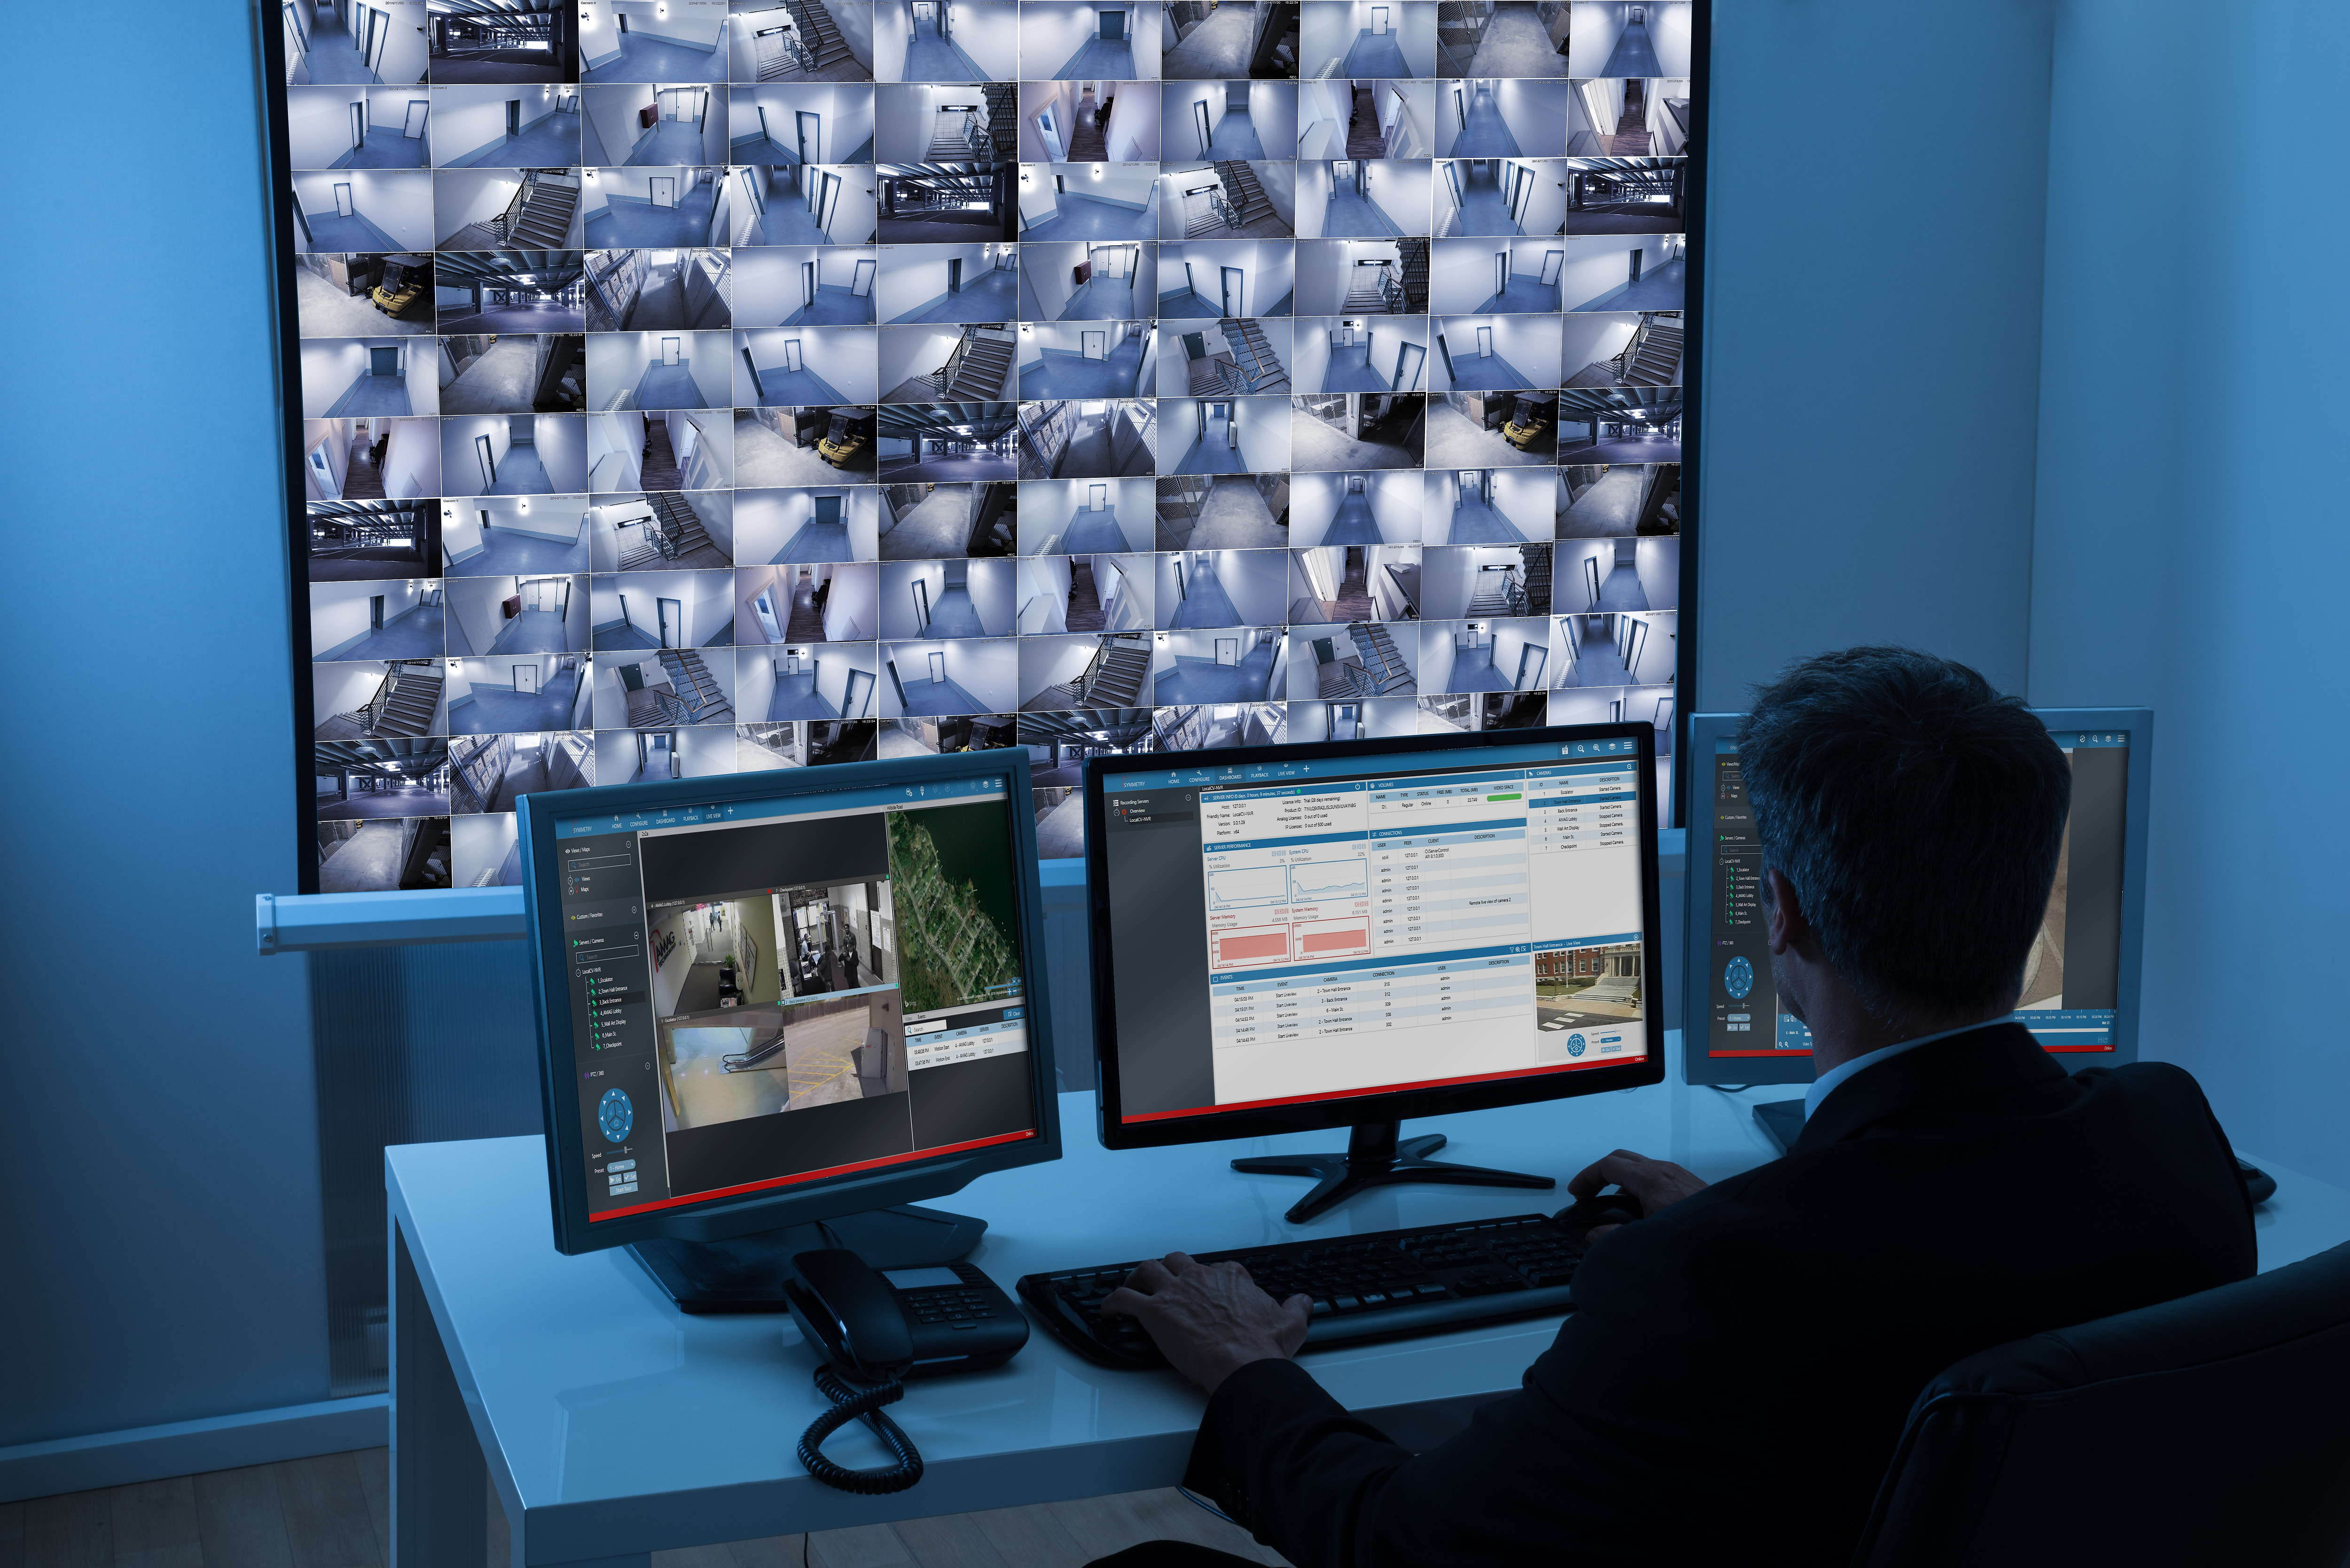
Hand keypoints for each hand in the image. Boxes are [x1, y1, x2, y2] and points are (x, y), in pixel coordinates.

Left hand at [1099, 1252, 1311, 1394]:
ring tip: (1133, 1287)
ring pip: (1148, 1270)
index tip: (1205, 1291)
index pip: (1215, 1269)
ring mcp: (1175, 1292)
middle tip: (1165, 1284)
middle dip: (1170, 1270)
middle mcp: (1200, 1278)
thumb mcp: (1290, 1324)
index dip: (1208, 1279)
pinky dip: (1111, 1303)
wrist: (1242, 1363)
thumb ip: (1296, 1309)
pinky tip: (1107, 1311)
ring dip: (1138, 1277)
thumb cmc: (1261, 1346)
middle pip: (1177, 1261)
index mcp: (1230, 1278)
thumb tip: (1305, 1302)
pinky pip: (1124, 1299)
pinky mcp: (1155, 1312)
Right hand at [1566, 1148, 1707, 1236]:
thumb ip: (1614, 1236)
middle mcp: (1664, 1170)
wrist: (1730, 1239)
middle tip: (1588, 1193)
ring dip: (1622, 1180)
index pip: (1608, 1165)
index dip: (1587, 1177)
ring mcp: (1678, 1175)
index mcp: (1649, 1178)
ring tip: (1614, 1206)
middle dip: (1600, 1174)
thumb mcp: (1645, 1239)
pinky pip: (1658, 1176)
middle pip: (1622, 1159)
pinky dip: (1641, 1185)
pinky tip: (1642, 1210)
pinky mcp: (1689, 1184)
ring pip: (1641, 1167)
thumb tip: (1595, 1235)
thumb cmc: (1694, 1235)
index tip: (1577, 1192)